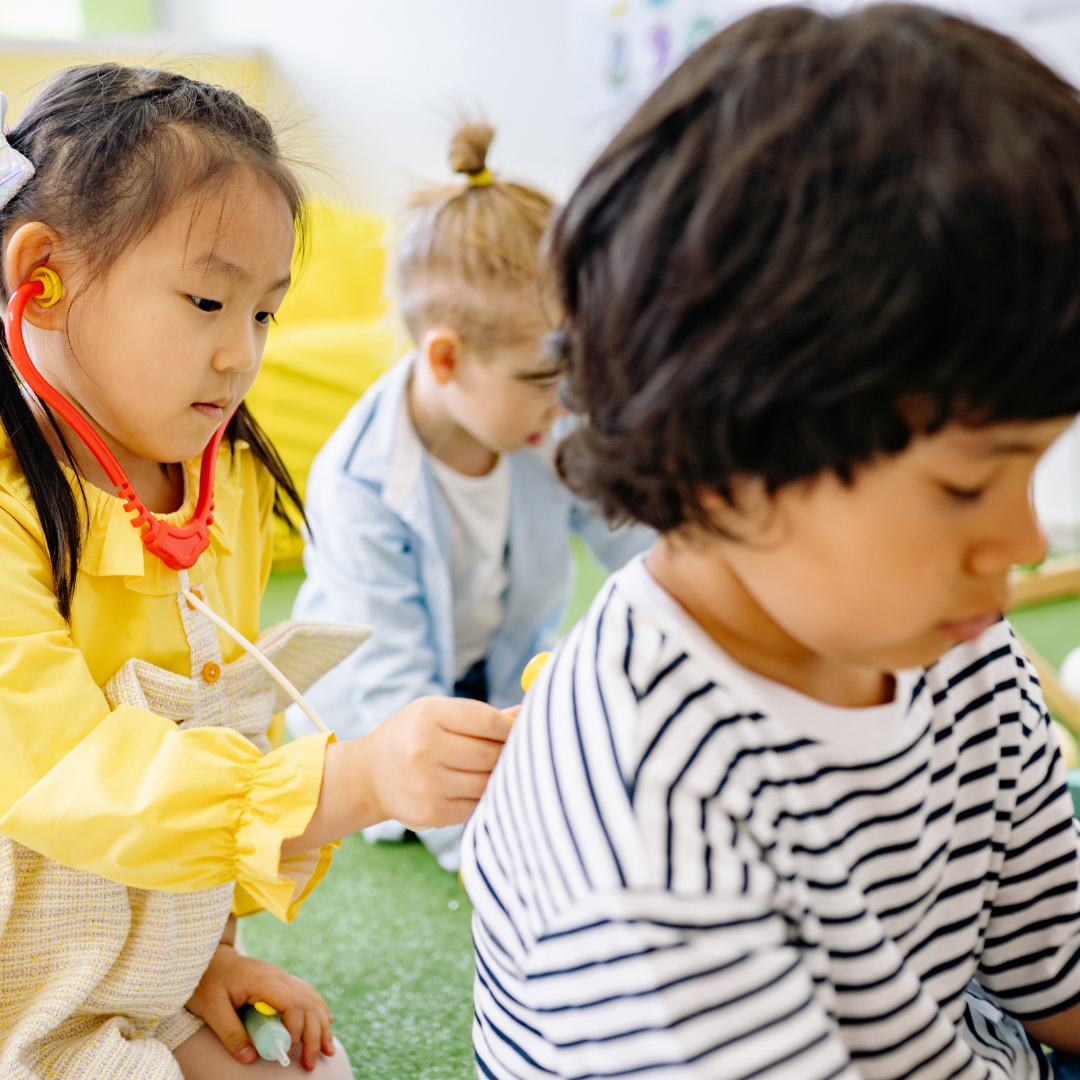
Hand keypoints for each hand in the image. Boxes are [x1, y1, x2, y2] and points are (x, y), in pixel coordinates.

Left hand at [186, 943, 334, 1070]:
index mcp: (263, 979)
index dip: (296, 1029)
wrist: (208, 959)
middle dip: (314, 1034)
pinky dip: (318, 1010)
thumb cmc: (207, 982)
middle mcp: (278, 975)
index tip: (287, 1050)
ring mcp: (281, 976)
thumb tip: (251, 1058)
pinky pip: (306, 994)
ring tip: (328, 1050)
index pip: (292, 1003)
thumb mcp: (212, 1009)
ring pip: (311, 998)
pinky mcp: (280, 981)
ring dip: (322, 1025)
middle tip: (311, 1063)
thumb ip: (231, 1033)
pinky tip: (327, 1023)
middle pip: (307, 1003)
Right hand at [280, 696, 511, 856]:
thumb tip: (527, 712)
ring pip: (488, 782)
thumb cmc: (413, 736)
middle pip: (491, 754)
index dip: (512, 726)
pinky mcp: (432, 813)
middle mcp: (425, 750)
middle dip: (512, 753)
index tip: (523, 729)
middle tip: (523, 751)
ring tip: (505, 769)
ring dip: (503, 777)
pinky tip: (484, 787)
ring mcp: (428, 784)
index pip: (487, 720)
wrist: (371, 775)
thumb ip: (481, 715)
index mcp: (429, 716)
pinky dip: (487, 796)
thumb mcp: (438, 713)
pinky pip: (477, 804)